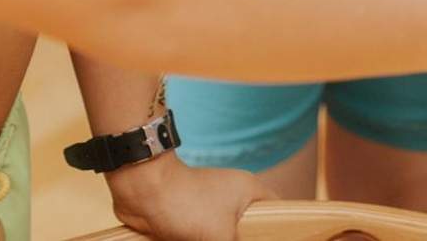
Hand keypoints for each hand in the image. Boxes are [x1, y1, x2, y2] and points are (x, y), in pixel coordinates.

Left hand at [106, 153, 269, 240]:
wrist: (143, 194)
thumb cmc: (188, 206)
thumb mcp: (221, 235)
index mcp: (249, 191)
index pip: (278, 210)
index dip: (282, 229)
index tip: (278, 240)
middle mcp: (234, 197)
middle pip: (251, 227)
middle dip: (248, 240)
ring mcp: (211, 208)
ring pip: (226, 235)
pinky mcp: (192, 219)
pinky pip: (206, 237)